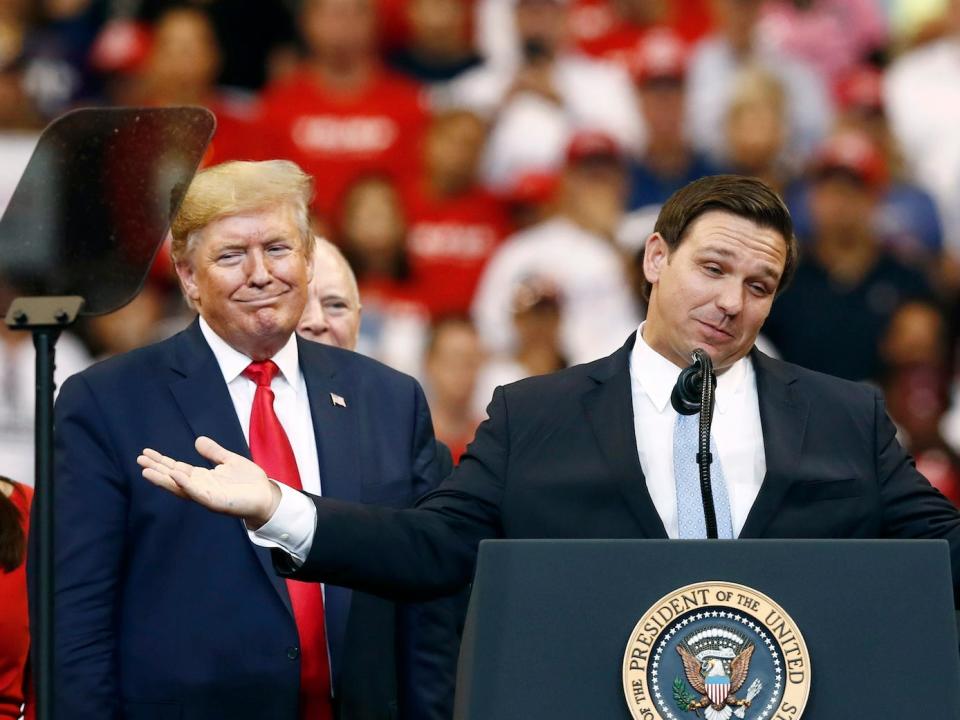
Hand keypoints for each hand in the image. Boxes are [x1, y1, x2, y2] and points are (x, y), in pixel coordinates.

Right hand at [138, 436, 281, 528]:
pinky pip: (197, 492)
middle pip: (173, 478)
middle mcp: (200, 487)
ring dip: (164, 479)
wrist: (266, 495)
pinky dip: (186, 484)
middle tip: (139, 459)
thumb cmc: (249, 481)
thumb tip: (198, 440)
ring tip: (147, 470)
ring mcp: (206, 495)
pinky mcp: (215, 501)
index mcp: (202, 478)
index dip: (162, 461)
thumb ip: (214, 452)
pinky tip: (175, 475)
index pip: (176, 468)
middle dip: (156, 469)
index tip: (146, 453)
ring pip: (180, 487)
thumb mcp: (229, 461)